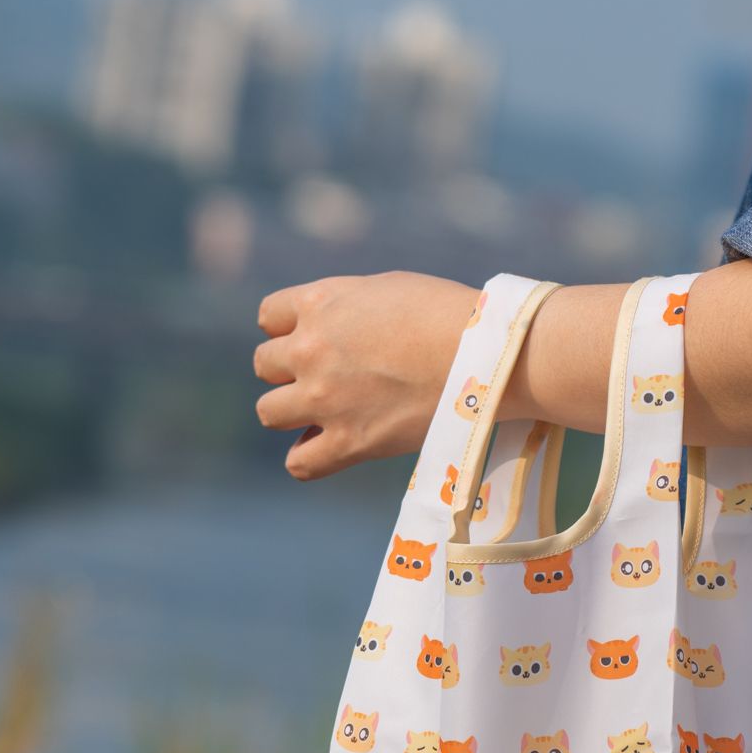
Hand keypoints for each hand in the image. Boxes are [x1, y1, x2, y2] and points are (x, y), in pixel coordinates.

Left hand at [254, 270, 478, 479]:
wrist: (486, 356)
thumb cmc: (449, 316)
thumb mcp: (385, 288)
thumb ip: (344, 307)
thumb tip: (332, 330)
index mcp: (321, 302)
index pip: (269, 317)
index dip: (291, 330)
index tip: (320, 341)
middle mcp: (312, 348)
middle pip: (265, 365)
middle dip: (291, 370)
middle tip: (333, 378)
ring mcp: (325, 398)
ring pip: (269, 412)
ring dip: (291, 412)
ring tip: (326, 413)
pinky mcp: (349, 441)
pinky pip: (299, 463)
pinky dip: (306, 458)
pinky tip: (326, 448)